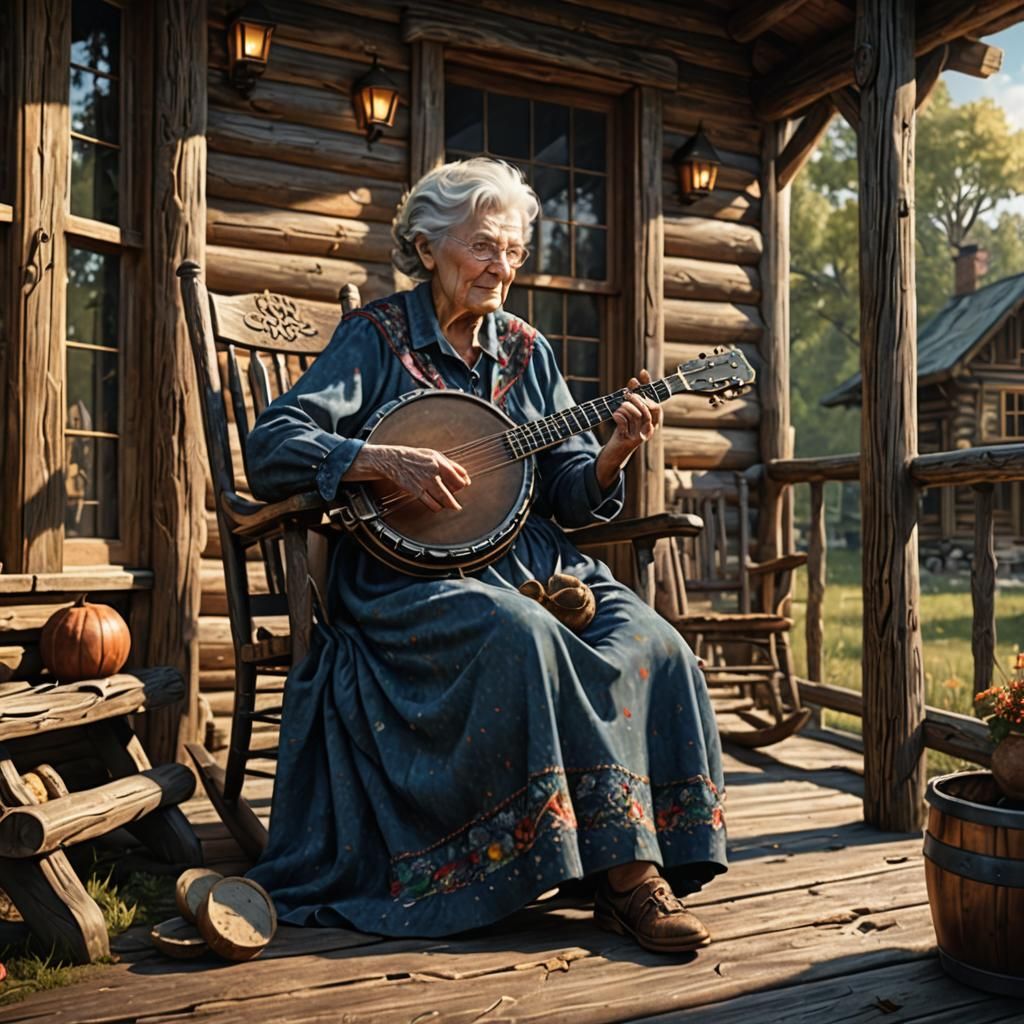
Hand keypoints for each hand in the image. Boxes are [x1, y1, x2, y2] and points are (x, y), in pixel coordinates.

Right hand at [351, 444, 470, 511]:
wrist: (393, 460)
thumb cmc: (415, 457)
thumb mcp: (434, 455)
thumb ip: (450, 464)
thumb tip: (464, 474)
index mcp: (439, 462)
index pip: (458, 477)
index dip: (463, 484)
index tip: (464, 487)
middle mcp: (433, 472)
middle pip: (453, 489)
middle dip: (457, 495)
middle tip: (457, 502)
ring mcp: (424, 481)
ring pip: (443, 498)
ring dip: (450, 504)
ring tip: (453, 507)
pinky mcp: (416, 490)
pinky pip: (431, 503)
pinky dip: (436, 507)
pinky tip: (438, 506)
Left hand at [595, 369, 661, 488]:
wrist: (615, 453)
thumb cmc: (624, 430)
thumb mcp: (631, 414)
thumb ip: (634, 399)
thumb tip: (635, 380)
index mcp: (653, 423)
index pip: (657, 405)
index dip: (649, 388)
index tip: (641, 373)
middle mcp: (649, 430)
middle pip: (648, 409)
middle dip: (636, 398)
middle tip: (626, 394)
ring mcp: (640, 436)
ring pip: (635, 414)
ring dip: (624, 407)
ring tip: (619, 408)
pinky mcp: (628, 440)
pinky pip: (623, 422)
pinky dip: (617, 415)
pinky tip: (614, 415)